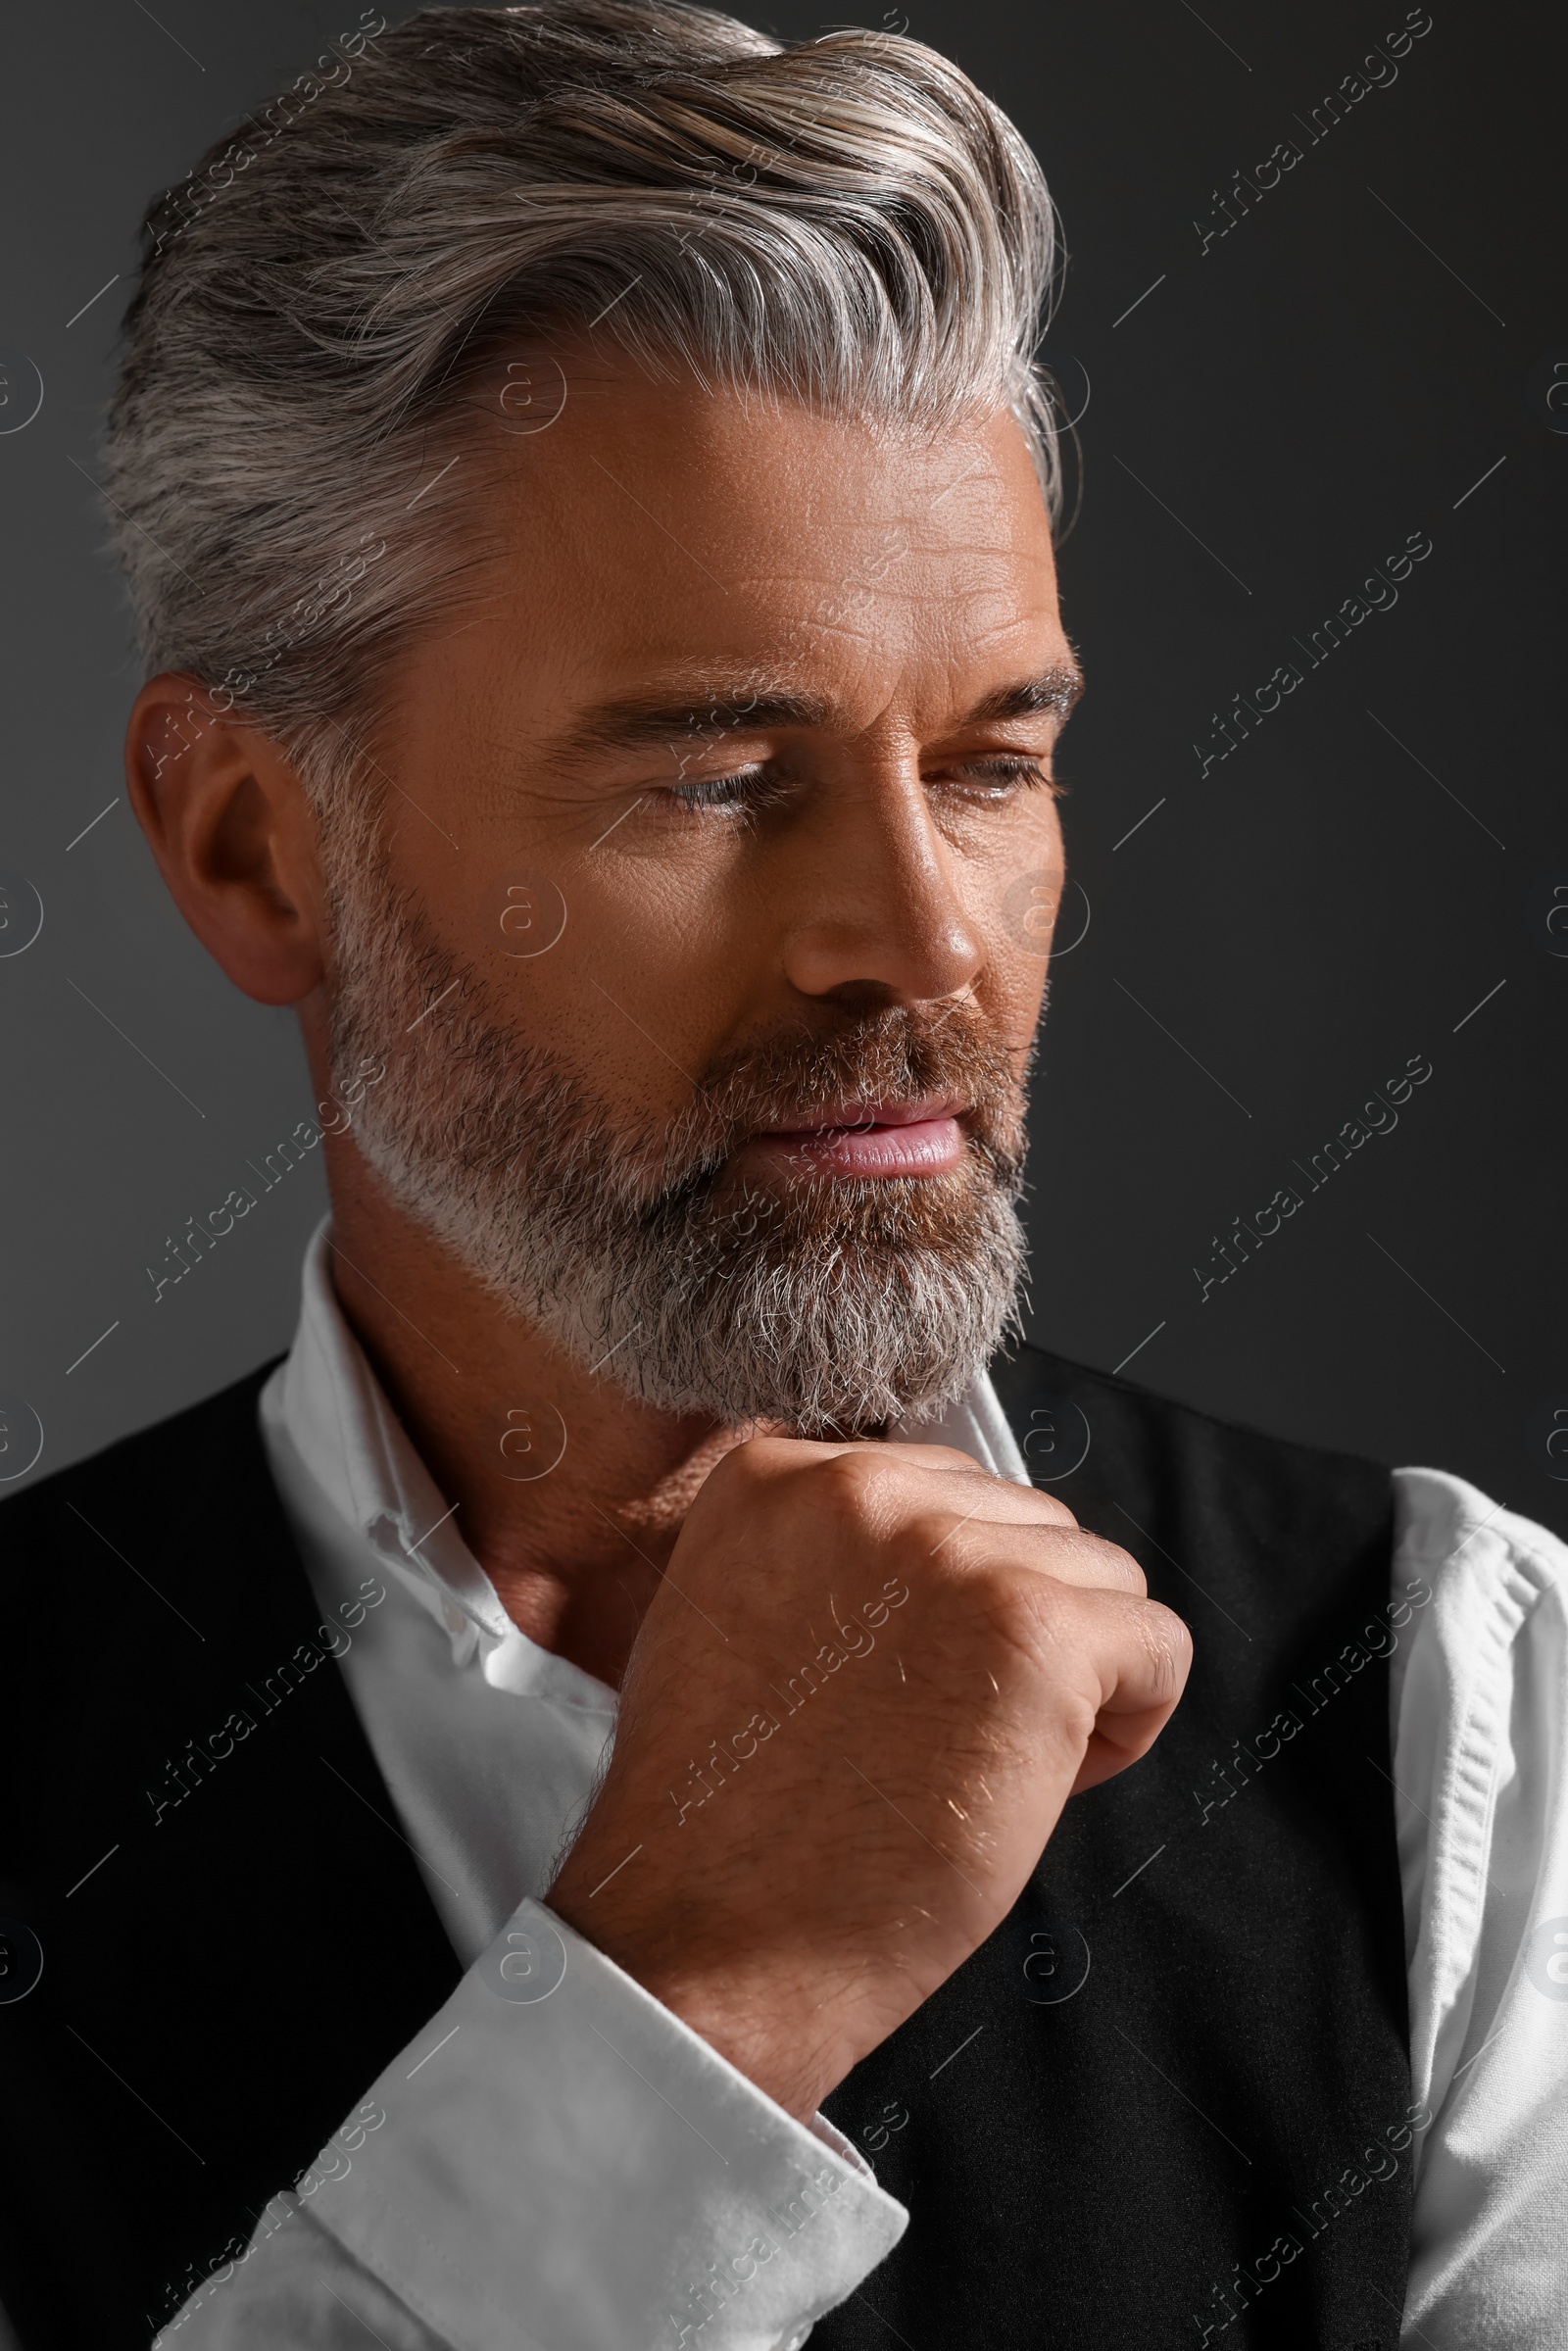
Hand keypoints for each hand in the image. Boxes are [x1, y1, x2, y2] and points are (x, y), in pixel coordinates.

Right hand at [548, 1438, 1189, 2119]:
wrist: (702, 1940)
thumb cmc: (723, 1818)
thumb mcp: (729, 1621)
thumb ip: (821, 1556)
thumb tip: (946, 1547)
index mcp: (776, 1477)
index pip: (939, 1489)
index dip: (943, 1599)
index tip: (899, 1682)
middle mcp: (862, 1489)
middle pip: (1024, 1523)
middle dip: (1011, 1628)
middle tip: (940, 1736)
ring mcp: (951, 1553)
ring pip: (1100, 1576)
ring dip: (1074, 1674)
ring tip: (984, 1762)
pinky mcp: (1034, 1630)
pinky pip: (1157, 1642)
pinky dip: (1132, 1719)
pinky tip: (1048, 1781)